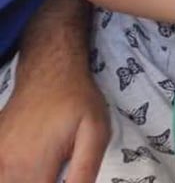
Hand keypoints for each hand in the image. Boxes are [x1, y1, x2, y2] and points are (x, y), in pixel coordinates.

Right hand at [0, 63, 109, 182]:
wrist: (49, 72)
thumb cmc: (77, 101)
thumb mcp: (95, 132)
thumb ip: (85, 169)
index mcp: (35, 167)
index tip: (63, 179)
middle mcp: (8, 165)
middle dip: (40, 182)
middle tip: (56, 171)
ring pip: (7, 179)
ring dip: (26, 178)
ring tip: (46, 167)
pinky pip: (1, 170)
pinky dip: (12, 172)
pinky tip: (30, 163)